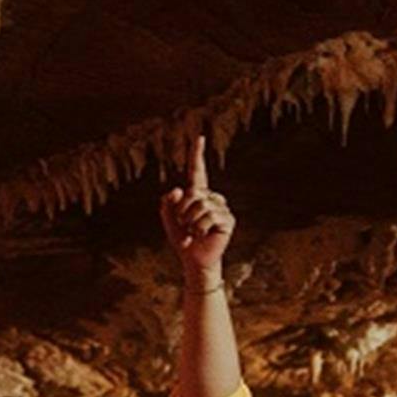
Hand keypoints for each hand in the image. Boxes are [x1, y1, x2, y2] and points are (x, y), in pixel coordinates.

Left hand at [159, 136, 234, 276]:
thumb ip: (168, 202)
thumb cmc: (182, 238)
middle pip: (193, 193)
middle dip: (182, 212)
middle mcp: (211, 197)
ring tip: (194, 232)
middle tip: (186, 226)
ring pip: (200, 205)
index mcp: (197, 194)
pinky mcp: (228, 220)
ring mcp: (221, 208)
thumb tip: (178, 190)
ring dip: (191, 221)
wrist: (193, 259)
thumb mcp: (168, 218)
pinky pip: (209, 217)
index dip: (197, 154)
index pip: (197, 171)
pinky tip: (202, 235)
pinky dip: (200, 228)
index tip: (199, 137)